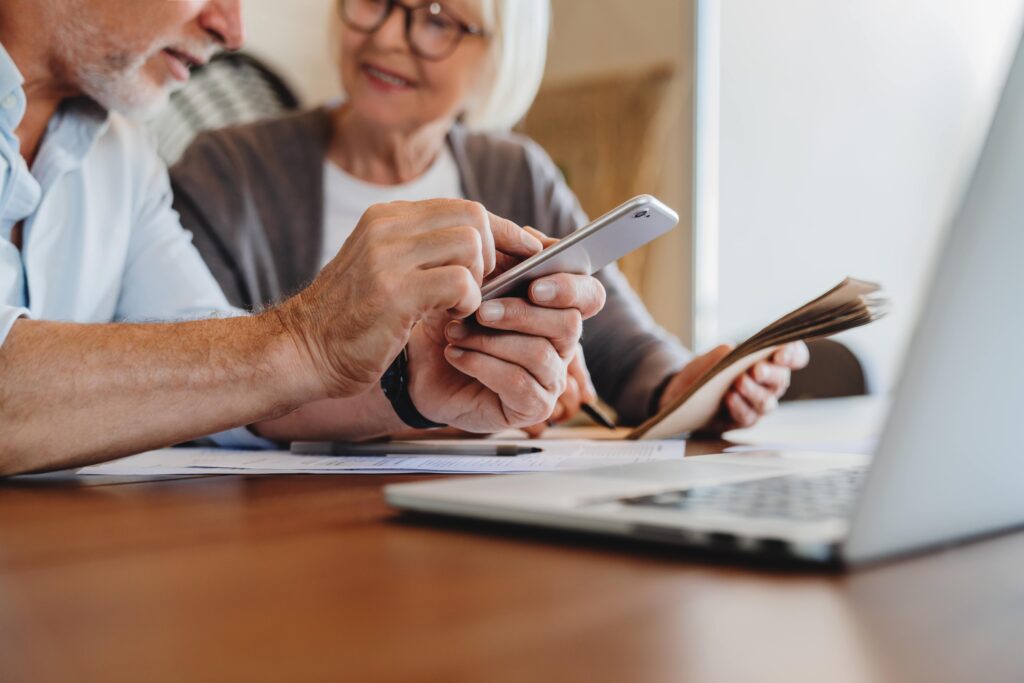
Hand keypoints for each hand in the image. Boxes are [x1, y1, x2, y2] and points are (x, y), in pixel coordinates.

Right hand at [273, 200, 542, 398]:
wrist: (299, 352)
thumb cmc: (350, 322)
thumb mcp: (385, 270)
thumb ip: (426, 253)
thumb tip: (487, 248)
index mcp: (388, 218)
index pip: (463, 207)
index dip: (502, 231)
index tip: (527, 252)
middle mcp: (387, 227)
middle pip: (475, 217)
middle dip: (495, 254)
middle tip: (485, 289)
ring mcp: (388, 255)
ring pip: (472, 245)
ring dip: (479, 281)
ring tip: (460, 307)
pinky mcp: (394, 290)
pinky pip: (461, 283)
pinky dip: (469, 304)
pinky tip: (451, 321)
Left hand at [407, 272, 605, 432]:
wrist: (418, 363)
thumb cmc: (451, 318)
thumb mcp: (472, 278)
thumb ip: (503, 254)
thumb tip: (534, 240)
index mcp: (556, 307)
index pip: (589, 295)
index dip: (570, 288)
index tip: (534, 285)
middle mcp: (561, 343)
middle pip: (569, 324)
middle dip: (521, 314)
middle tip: (481, 310)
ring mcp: (550, 377)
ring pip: (540, 353)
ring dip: (492, 340)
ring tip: (455, 331)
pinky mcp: (532, 406)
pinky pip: (519, 382)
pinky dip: (483, 365)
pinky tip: (456, 354)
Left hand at [659, 341, 809, 430]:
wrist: (685, 394)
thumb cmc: (705, 371)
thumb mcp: (710, 358)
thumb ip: (723, 353)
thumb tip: (731, 350)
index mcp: (770, 361)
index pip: (794, 356)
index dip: (793, 354)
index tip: (781, 353)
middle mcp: (770, 384)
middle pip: (781, 379)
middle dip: (770, 373)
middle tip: (757, 370)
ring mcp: (759, 404)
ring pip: (766, 401)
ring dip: (753, 392)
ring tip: (738, 383)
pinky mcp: (746, 420)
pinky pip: (749, 417)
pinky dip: (740, 407)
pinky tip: (730, 399)